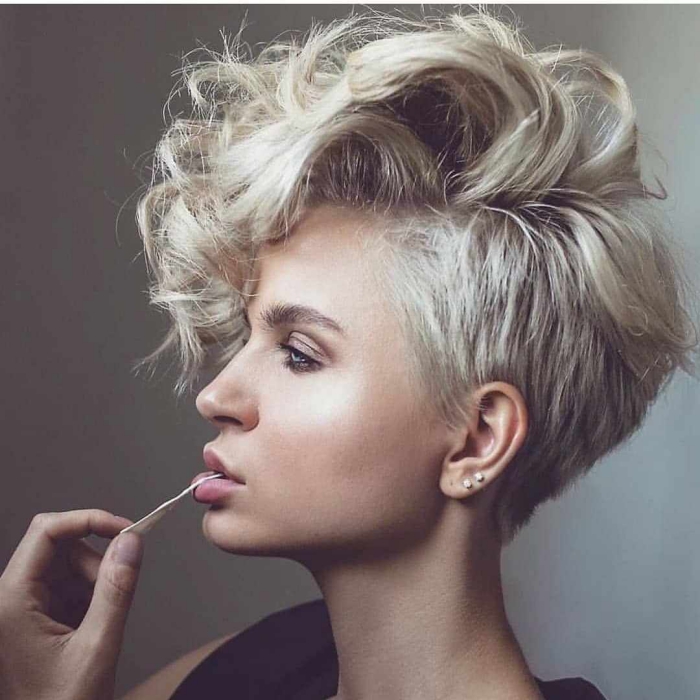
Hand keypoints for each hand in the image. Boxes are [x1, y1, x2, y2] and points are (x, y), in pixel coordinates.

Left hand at [0, 510, 143, 699]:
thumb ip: (116, 589)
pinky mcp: (35, 615)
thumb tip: (131, 542)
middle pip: (61, 546)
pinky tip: (91, 627)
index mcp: (11, 601)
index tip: (126, 530)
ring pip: (68, 564)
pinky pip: (69, 584)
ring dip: (95, 582)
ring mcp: (21, 606)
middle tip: (116, 592)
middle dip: (96, 562)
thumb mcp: (97, 648)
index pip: (46, 531)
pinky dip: (90, 597)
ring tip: (99, 622)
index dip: (89, 520)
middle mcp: (10, 598)